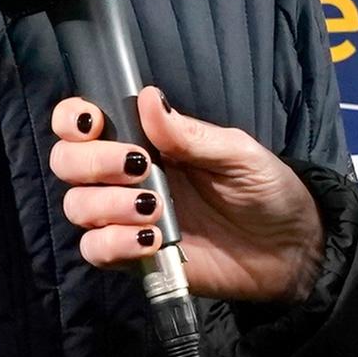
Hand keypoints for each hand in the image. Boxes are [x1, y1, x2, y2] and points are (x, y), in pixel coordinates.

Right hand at [46, 88, 323, 303]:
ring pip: (77, 206)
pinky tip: (151, 241)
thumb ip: (190, 133)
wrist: (290, 251)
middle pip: (67, 163)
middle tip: (140, 167)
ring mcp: (126, 219)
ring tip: (155, 209)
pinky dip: (114, 243)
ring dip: (106, 204)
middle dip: (93, 162)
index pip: (83, 124)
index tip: (94, 124)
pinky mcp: (134, 258)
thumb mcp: (237, 153)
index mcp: (146, 140)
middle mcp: (125, 177)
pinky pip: (95, 250)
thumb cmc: (267, 190)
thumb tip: (148, 98)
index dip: (72, 119)